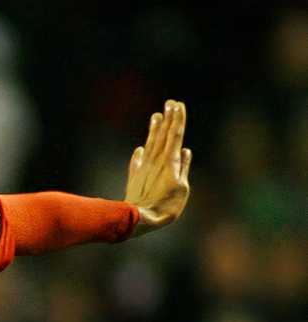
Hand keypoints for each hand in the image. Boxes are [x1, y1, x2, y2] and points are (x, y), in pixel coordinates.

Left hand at [125, 100, 190, 235]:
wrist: (139, 218)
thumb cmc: (165, 206)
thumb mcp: (181, 187)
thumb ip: (183, 167)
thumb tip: (186, 151)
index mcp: (170, 161)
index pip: (175, 136)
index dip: (177, 120)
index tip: (178, 105)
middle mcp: (156, 161)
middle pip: (163, 136)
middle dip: (168, 119)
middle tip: (170, 102)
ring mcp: (144, 168)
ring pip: (150, 144)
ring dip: (154, 130)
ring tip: (156, 116)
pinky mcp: (135, 177)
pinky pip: (138, 161)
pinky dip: (140, 154)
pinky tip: (140, 148)